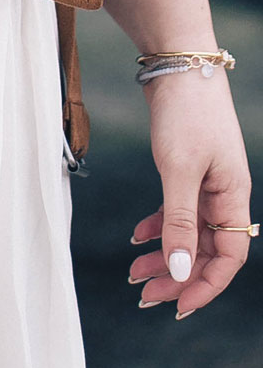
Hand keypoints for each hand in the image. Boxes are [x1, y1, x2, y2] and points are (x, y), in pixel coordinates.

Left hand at [129, 68, 253, 317]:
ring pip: (187, 231)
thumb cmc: (186, 112)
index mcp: (233, 195)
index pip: (229, 256)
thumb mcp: (179, 170)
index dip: (206, 284)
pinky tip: (136, 236)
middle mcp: (223, 192)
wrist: (178, 62)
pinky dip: (158, 225)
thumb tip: (179, 270)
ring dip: (163, 253)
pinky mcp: (185, 167)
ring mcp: (205, 180)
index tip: (177, 305)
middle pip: (205, 248)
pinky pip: (176, 209)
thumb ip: (178, 221)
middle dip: (177, 275)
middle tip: (144, 294)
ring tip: (134, 273)